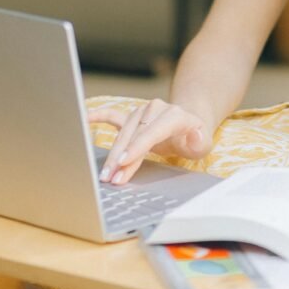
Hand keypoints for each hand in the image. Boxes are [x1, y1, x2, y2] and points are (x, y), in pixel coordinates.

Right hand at [89, 98, 212, 184]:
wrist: (189, 122)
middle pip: (135, 135)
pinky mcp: (131, 117)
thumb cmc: (195, 138)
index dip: (138, 146)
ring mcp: (142, 112)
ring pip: (123, 133)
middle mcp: (155, 109)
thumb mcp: (203, 143)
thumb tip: (194, 136)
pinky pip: (113, 116)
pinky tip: (84, 118)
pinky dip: (99, 117)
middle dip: (122, 158)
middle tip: (111, 179)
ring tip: (106, 175)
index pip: (153, 131)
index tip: (124, 161)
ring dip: (113, 154)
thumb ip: (200, 141)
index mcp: (174, 115)